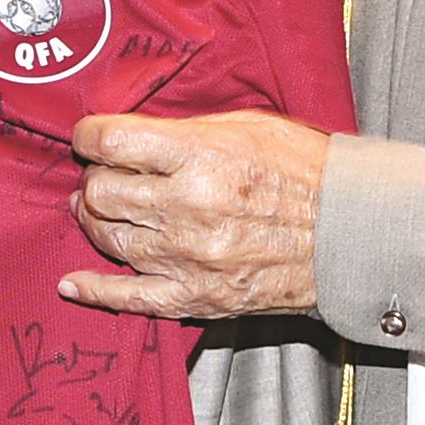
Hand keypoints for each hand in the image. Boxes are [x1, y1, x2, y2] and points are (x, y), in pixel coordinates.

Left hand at [58, 110, 330, 320]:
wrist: (351, 233)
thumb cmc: (304, 172)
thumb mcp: (245, 126)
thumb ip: (182, 131)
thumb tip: (129, 135)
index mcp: (200, 155)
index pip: (110, 141)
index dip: (88, 136)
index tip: (88, 137)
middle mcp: (187, 206)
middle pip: (100, 191)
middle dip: (94, 179)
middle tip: (105, 175)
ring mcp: (189, 257)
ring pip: (108, 238)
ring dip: (95, 221)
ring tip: (99, 211)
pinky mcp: (196, 296)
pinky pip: (128, 298)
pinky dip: (94, 290)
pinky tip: (72, 283)